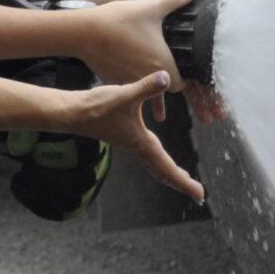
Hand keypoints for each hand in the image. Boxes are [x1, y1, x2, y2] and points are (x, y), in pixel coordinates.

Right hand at [54, 72, 204, 202]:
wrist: (74, 113)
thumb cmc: (97, 106)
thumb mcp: (125, 94)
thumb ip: (147, 86)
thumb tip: (166, 77)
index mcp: (142, 143)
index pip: (168, 168)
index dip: (185, 183)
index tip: (200, 196)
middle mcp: (139, 147)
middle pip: (164, 172)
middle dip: (181, 183)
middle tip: (198, 195)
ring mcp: (132, 143)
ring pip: (156, 165)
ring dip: (171, 174)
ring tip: (184, 179)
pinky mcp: (126, 137)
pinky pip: (149, 156)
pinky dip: (160, 162)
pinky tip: (160, 155)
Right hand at [72, 0, 210, 114]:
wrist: (85, 32)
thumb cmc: (120, 20)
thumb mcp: (151, 6)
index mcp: (162, 63)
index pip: (181, 84)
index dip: (184, 76)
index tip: (182, 66)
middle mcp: (147, 77)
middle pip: (164, 87)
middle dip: (167, 78)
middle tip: (167, 62)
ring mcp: (128, 80)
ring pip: (144, 86)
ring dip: (148, 78)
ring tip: (146, 60)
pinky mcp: (112, 79)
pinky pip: (127, 83)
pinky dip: (130, 75)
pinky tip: (127, 60)